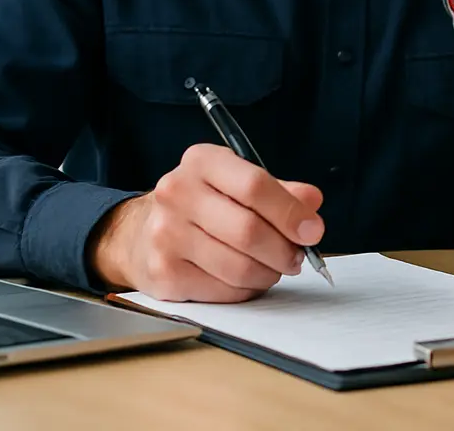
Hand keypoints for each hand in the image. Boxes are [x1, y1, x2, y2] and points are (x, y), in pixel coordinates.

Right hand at [86, 143, 324, 301]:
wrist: (140, 232)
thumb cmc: (201, 205)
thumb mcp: (237, 183)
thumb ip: (279, 191)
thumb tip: (312, 203)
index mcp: (202, 162)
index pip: (255, 186)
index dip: (290, 212)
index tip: (313, 231)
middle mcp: (177, 193)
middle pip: (248, 231)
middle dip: (284, 251)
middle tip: (297, 257)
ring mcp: (166, 234)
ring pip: (238, 267)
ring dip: (267, 274)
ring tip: (272, 268)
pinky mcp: (163, 273)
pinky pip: (223, 291)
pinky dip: (244, 290)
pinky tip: (244, 279)